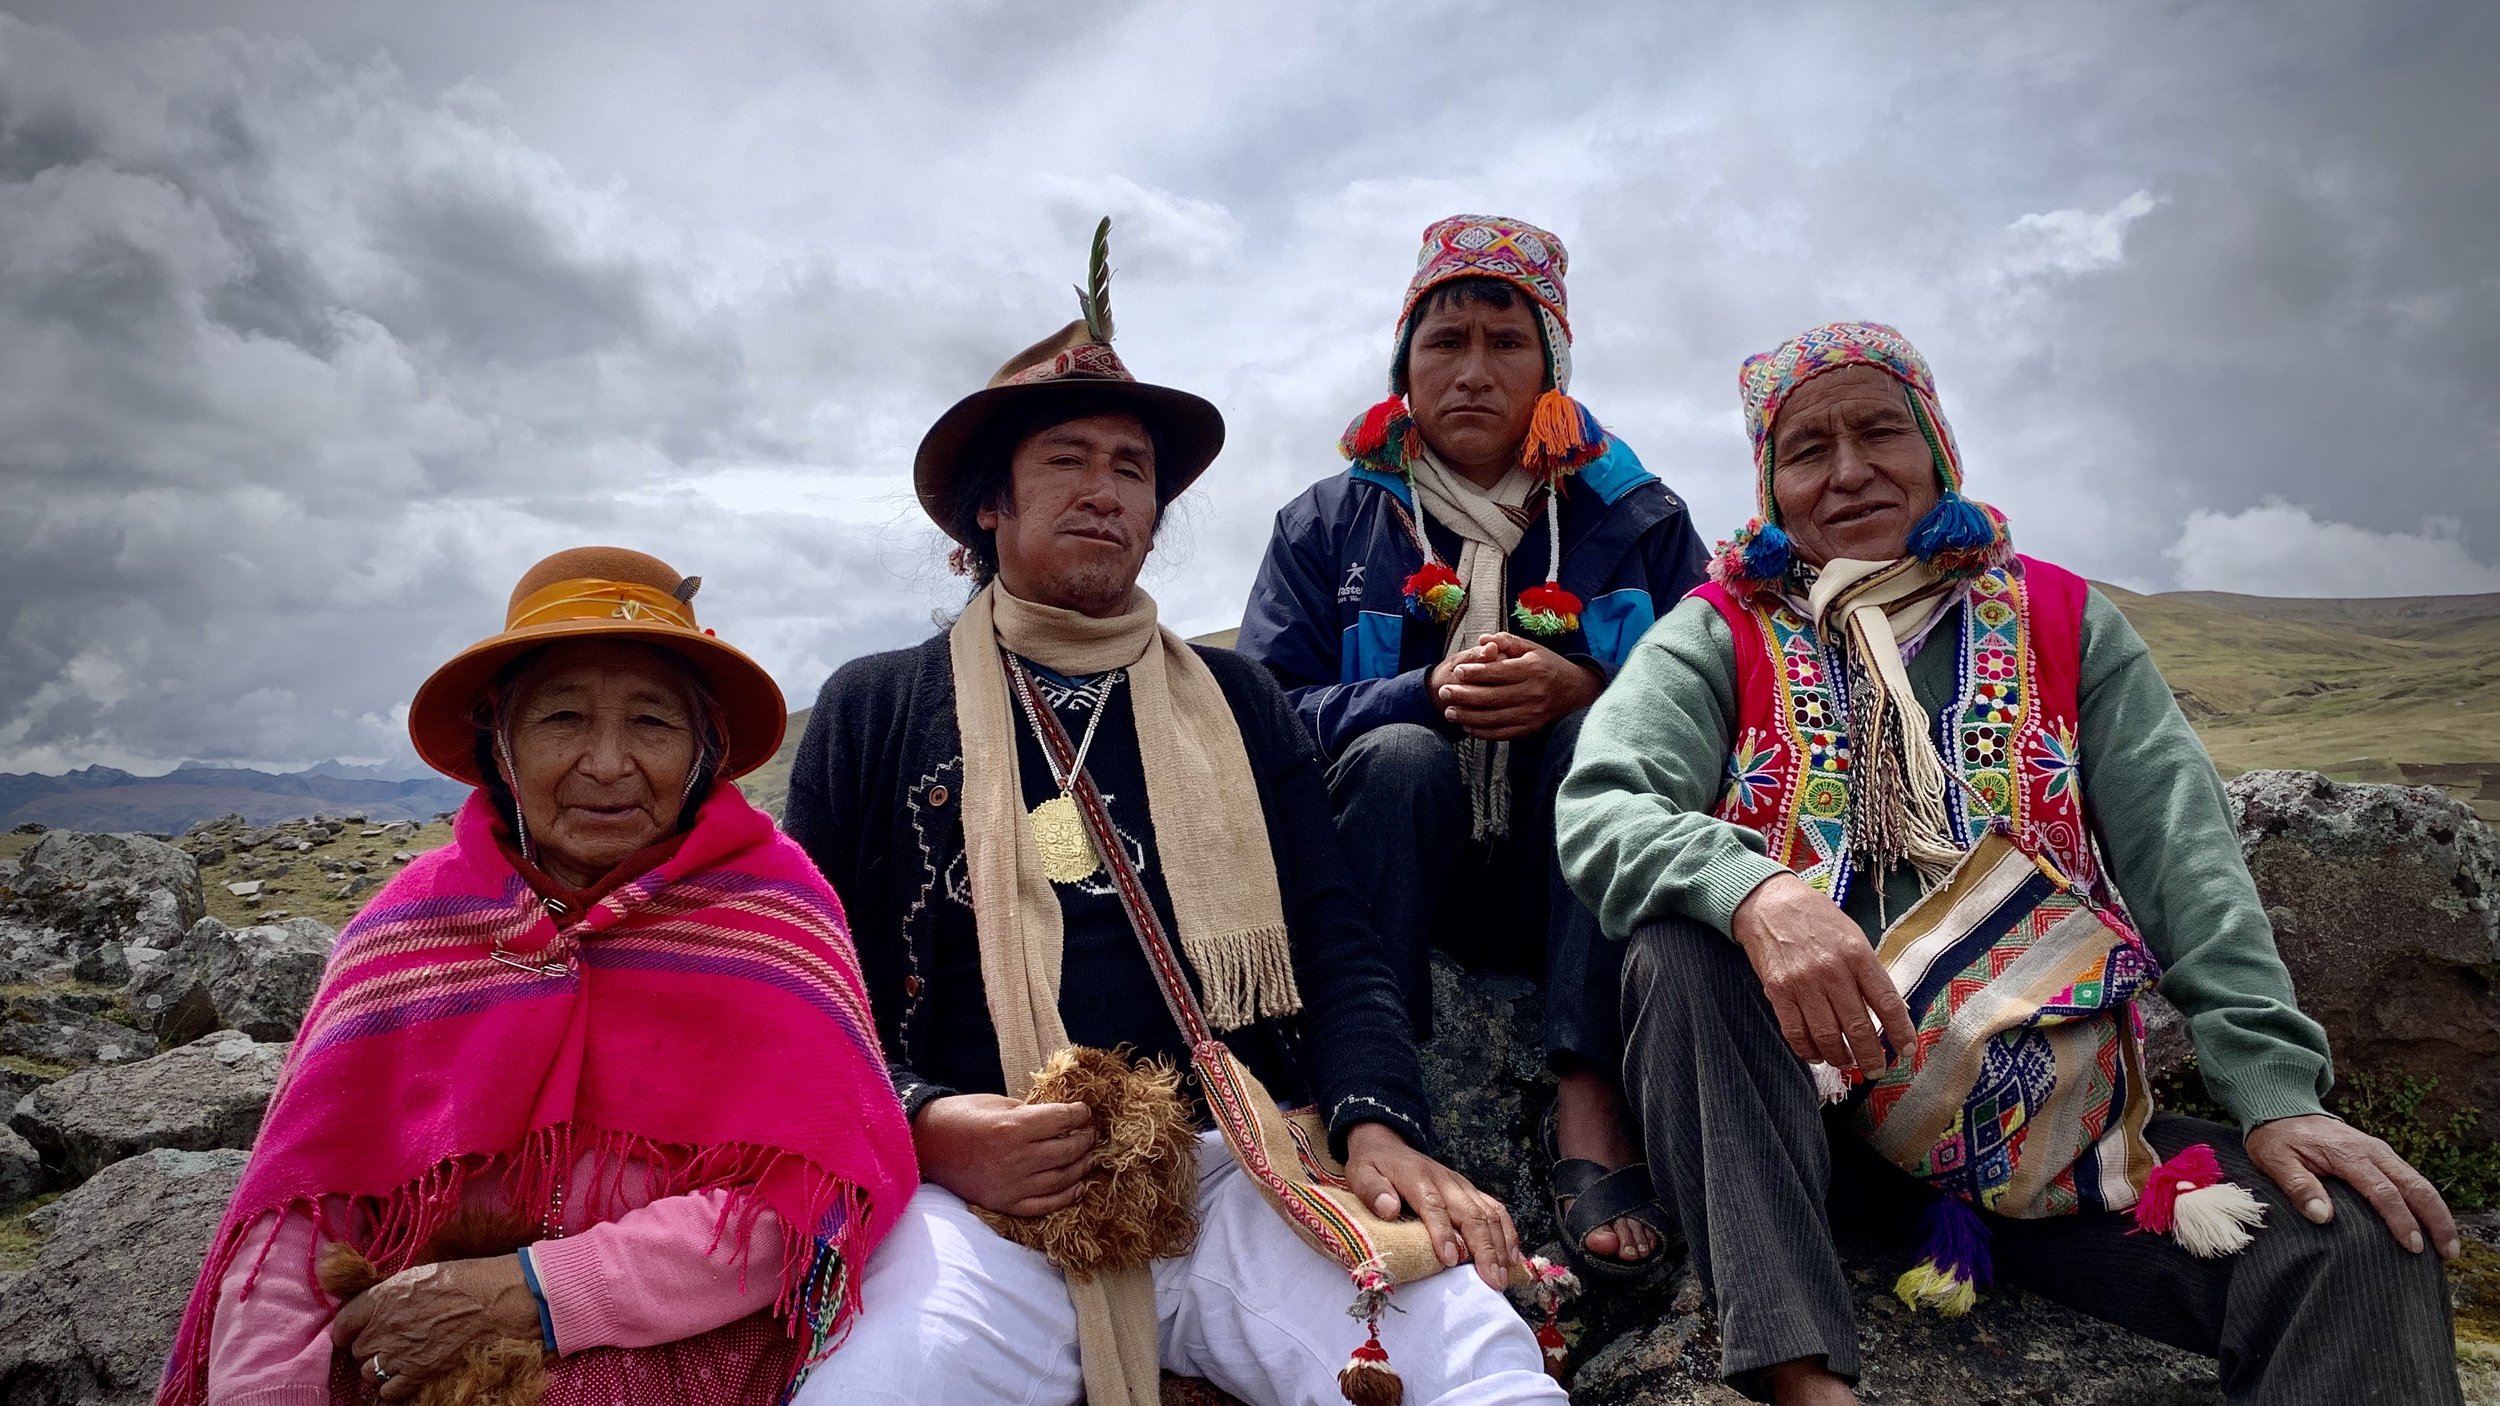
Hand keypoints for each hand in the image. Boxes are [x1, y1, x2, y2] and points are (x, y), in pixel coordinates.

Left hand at [329, 1254, 540, 1400]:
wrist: (499, 1302)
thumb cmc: (468, 1280)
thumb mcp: (423, 1274)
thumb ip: (394, 1294)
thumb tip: (382, 1305)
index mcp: (382, 1297)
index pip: (343, 1322)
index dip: (346, 1331)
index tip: (352, 1333)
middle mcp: (384, 1327)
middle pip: (357, 1350)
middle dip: (369, 1348)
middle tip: (387, 1344)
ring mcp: (399, 1354)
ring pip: (369, 1373)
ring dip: (380, 1369)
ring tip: (399, 1361)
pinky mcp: (418, 1374)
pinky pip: (389, 1392)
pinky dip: (394, 1388)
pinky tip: (407, 1379)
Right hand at [914, 1093, 1097, 1216]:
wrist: (927, 1143)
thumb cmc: (962, 1115)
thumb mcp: (999, 1102)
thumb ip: (1031, 1112)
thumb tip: (1062, 1118)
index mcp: (1013, 1126)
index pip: (1063, 1120)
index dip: (1080, 1114)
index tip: (1085, 1112)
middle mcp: (1015, 1157)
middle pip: (1067, 1149)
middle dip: (1085, 1139)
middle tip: (1091, 1134)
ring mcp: (1010, 1184)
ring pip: (1062, 1178)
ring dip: (1081, 1166)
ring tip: (1088, 1157)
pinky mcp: (1003, 1203)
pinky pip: (1045, 1204)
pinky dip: (1066, 1196)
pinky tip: (1077, 1186)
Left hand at [1341, 1122, 1520, 1288]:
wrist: (1388, 1145)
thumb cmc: (1373, 1167)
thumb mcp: (1361, 1174)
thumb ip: (1372, 1190)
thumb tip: (1388, 1209)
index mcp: (1417, 1178)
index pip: (1434, 1206)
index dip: (1443, 1233)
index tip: (1451, 1260)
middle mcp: (1446, 1182)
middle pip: (1471, 1214)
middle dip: (1484, 1249)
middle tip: (1492, 1281)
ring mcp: (1462, 1186)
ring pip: (1488, 1215)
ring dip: (1499, 1246)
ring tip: (1503, 1277)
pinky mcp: (1471, 1191)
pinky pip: (1495, 1210)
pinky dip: (1508, 1233)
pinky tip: (1514, 1257)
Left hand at [1433, 632, 1601, 740]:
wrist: (1577, 693)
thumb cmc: (1549, 666)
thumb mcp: (1533, 648)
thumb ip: (1507, 642)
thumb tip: (1482, 640)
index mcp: (1532, 669)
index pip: (1497, 672)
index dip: (1474, 672)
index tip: (1457, 671)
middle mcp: (1533, 693)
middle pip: (1491, 696)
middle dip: (1463, 695)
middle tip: (1443, 692)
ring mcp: (1532, 714)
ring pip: (1493, 718)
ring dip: (1467, 716)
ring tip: (1449, 712)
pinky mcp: (1531, 729)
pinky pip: (1502, 733)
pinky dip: (1482, 732)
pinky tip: (1467, 727)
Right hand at [1729, 873, 1913, 1077]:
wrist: (1768, 903)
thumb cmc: (1816, 918)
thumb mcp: (1852, 936)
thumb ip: (1869, 971)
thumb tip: (1890, 1010)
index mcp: (1857, 954)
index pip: (1887, 1002)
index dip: (1900, 1032)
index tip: (1908, 1050)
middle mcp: (1832, 971)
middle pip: (1858, 1027)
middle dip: (1871, 1056)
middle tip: (1876, 1069)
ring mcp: (1803, 983)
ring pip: (1827, 1036)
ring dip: (1840, 1058)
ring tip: (1847, 1063)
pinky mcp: (1778, 992)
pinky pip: (1795, 1032)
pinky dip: (1808, 1051)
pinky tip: (1817, 1055)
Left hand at [2246, 1113, 2459, 1259]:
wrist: (2281, 1108)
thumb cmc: (2277, 1139)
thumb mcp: (2275, 1160)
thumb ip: (2298, 1186)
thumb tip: (2323, 1216)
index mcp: (2347, 1154)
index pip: (2383, 1191)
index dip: (2401, 1220)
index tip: (2414, 1247)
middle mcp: (2371, 1151)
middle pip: (2415, 1186)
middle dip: (2437, 1219)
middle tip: (2448, 1252)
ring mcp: (2379, 1151)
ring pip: (2419, 1182)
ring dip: (2438, 1212)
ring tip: (2449, 1246)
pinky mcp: (2380, 1154)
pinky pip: (2411, 1178)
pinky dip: (2426, 1201)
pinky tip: (2431, 1222)